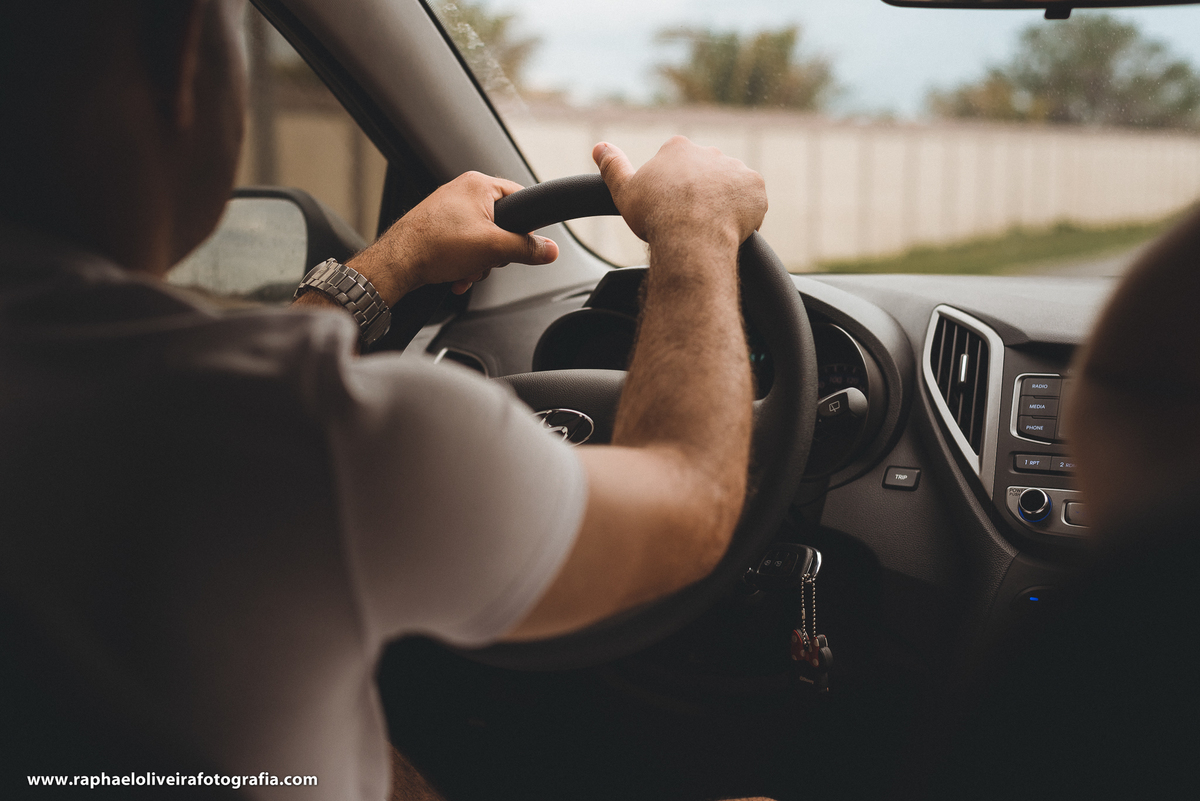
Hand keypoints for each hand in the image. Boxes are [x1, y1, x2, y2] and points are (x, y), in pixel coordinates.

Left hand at [348, 172, 558, 301]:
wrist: (396, 263)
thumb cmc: (435, 245)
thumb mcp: (494, 248)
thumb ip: (527, 248)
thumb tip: (550, 250)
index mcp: (479, 184)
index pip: (521, 198)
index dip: (525, 226)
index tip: (523, 245)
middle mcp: (463, 191)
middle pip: (501, 223)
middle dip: (496, 251)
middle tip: (486, 261)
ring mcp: (448, 208)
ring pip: (481, 238)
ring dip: (479, 262)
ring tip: (466, 271)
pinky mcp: (437, 226)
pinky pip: (463, 244)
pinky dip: (463, 262)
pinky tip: (456, 275)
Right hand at [593, 136, 766, 249]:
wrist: (691, 236)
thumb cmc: (655, 215)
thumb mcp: (624, 191)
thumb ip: (612, 166)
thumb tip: (598, 146)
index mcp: (678, 148)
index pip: (678, 165)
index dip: (674, 189)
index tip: (671, 208)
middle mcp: (709, 151)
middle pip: (706, 174)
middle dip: (701, 194)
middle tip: (692, 221)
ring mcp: (735, 167)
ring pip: (730, 186)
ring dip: (724, 202)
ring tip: (711, 227)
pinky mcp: (755, 186)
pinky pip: (752, 200)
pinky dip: (745, 213)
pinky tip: (730, 228)